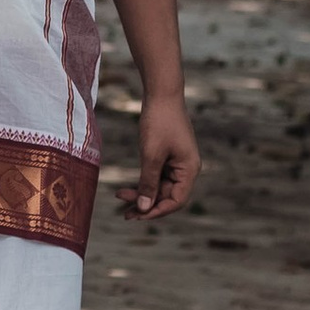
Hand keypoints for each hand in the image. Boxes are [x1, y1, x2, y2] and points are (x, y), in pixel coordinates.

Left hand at [120, 93, 198, 219]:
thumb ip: (148, 183)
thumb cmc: (159, 122)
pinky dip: (143, 181)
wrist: (161, 93)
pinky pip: (156, 175)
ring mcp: (177, 162)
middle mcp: (186, 169)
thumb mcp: (151, 155)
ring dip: (141, 193)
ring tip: (120, 197)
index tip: (137, 216)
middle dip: (146, 203)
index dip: (157, 211)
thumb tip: (144, 208)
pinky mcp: (168, 155)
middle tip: (124, 213)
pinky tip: (127, 187)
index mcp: (189, 170)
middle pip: (167, 196)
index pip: (176, 201)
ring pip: (159, 186)